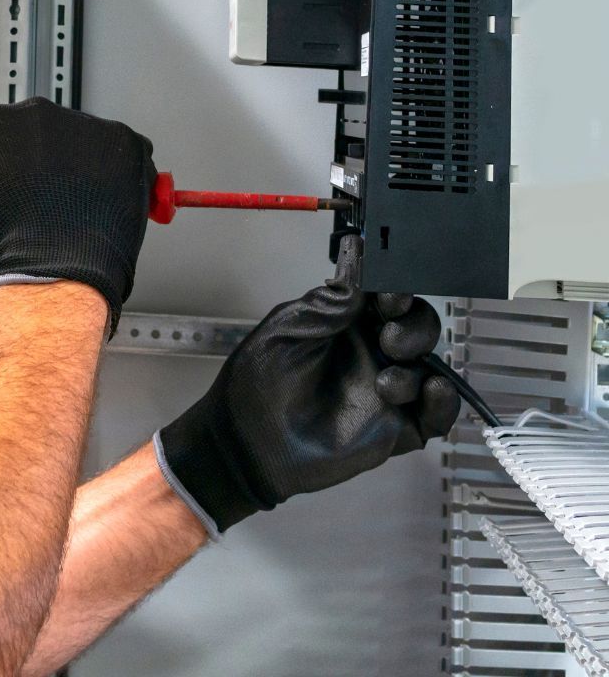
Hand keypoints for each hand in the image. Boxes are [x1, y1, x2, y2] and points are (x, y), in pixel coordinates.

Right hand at [0, 98, 155, 326]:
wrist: (53, 270)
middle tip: (54, 202)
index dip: (12, 168)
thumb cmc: (2, 248)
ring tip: (81, 213)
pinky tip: (107, 209)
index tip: (21, 188)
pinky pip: (126, 157)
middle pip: (46, 135)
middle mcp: (36, 111)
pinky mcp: (124, 140)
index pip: (2, 138)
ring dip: (86, 171)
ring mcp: (83, 122)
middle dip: (51, 164)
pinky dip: (123, 180)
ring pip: (87, 145)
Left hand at [156, 235, 459, 534]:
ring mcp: (385, 389)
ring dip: (419, 363)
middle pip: (416, 325)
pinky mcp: (396, 428)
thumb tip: (357, 250)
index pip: (386, 296)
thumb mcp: (290, 328)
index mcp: (345, 322)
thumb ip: (332, 299)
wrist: (249, 444)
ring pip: (428, 364)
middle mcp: (370, 351)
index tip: (390, 295)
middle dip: (412, 325)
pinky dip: (446, 402)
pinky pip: (436, 415)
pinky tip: (434, 391)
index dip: (396, 290)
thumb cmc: (258, 381)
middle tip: (388, 337)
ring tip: (386, 381)